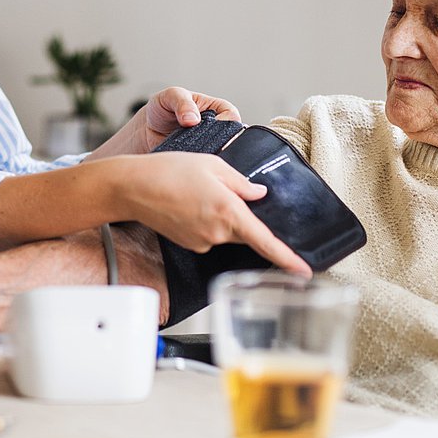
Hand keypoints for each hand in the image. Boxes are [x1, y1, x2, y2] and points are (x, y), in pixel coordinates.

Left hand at [92, 86, 240, 156]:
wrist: (146, 130)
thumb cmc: (162, 108)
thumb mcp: (170, 96)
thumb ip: (182, 102)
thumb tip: (192, 118)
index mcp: (219, 109)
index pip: (231, 116)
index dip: (223, 122)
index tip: (206, 125)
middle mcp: (218, 130)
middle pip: (229, 139)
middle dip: (215, 142)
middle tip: (197, 141)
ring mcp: (210, 147)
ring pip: (219, 155)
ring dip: (204, 155)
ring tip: (188, 150)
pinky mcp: (200, 163)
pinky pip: (205, 168)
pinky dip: (197, 166)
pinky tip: (185, 161)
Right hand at [107, 152, 310, 276]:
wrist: (133, 188)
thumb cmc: (169, 171)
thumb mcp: (213, 166)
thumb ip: (242, 183)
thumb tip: (259, 194)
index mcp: (229, 211)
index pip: (266, 241)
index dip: (288, 259)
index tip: (304, 271)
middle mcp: (218, 232)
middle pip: (246, 232)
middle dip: (242, 216)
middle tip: (216, 190)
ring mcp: (203, 241)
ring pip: (227, 231)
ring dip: (221, 214)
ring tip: (197, 192)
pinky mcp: (190, 244)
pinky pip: (210, 233)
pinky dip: (206, 220)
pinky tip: (189, 203)